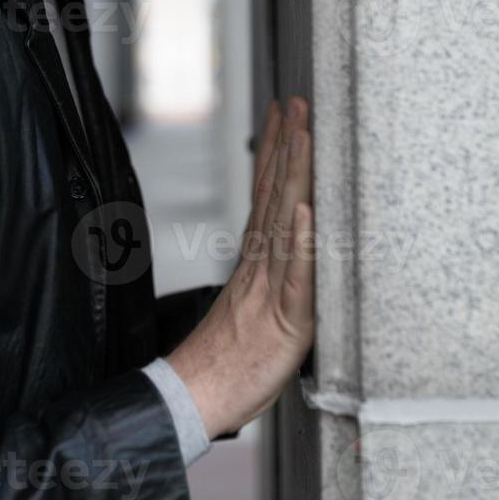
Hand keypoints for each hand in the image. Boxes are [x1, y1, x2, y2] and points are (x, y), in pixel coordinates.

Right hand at [166, 96, 313, 437]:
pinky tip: (303, 210)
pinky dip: (299, 241)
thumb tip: (280, 248)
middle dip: (287, 144)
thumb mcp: (253, 311)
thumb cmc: (228, 362)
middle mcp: (261, 265)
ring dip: (295, 174)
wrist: (195, 397)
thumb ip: (268, 277)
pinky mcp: (287, 319)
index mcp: (256, 262)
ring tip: (303, 133)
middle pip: (274, 194)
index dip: (277, 151)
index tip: (283, 113)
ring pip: (284, 222)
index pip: (266, 194)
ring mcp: (272, 288)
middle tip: (295, 101)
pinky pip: (295, 276)